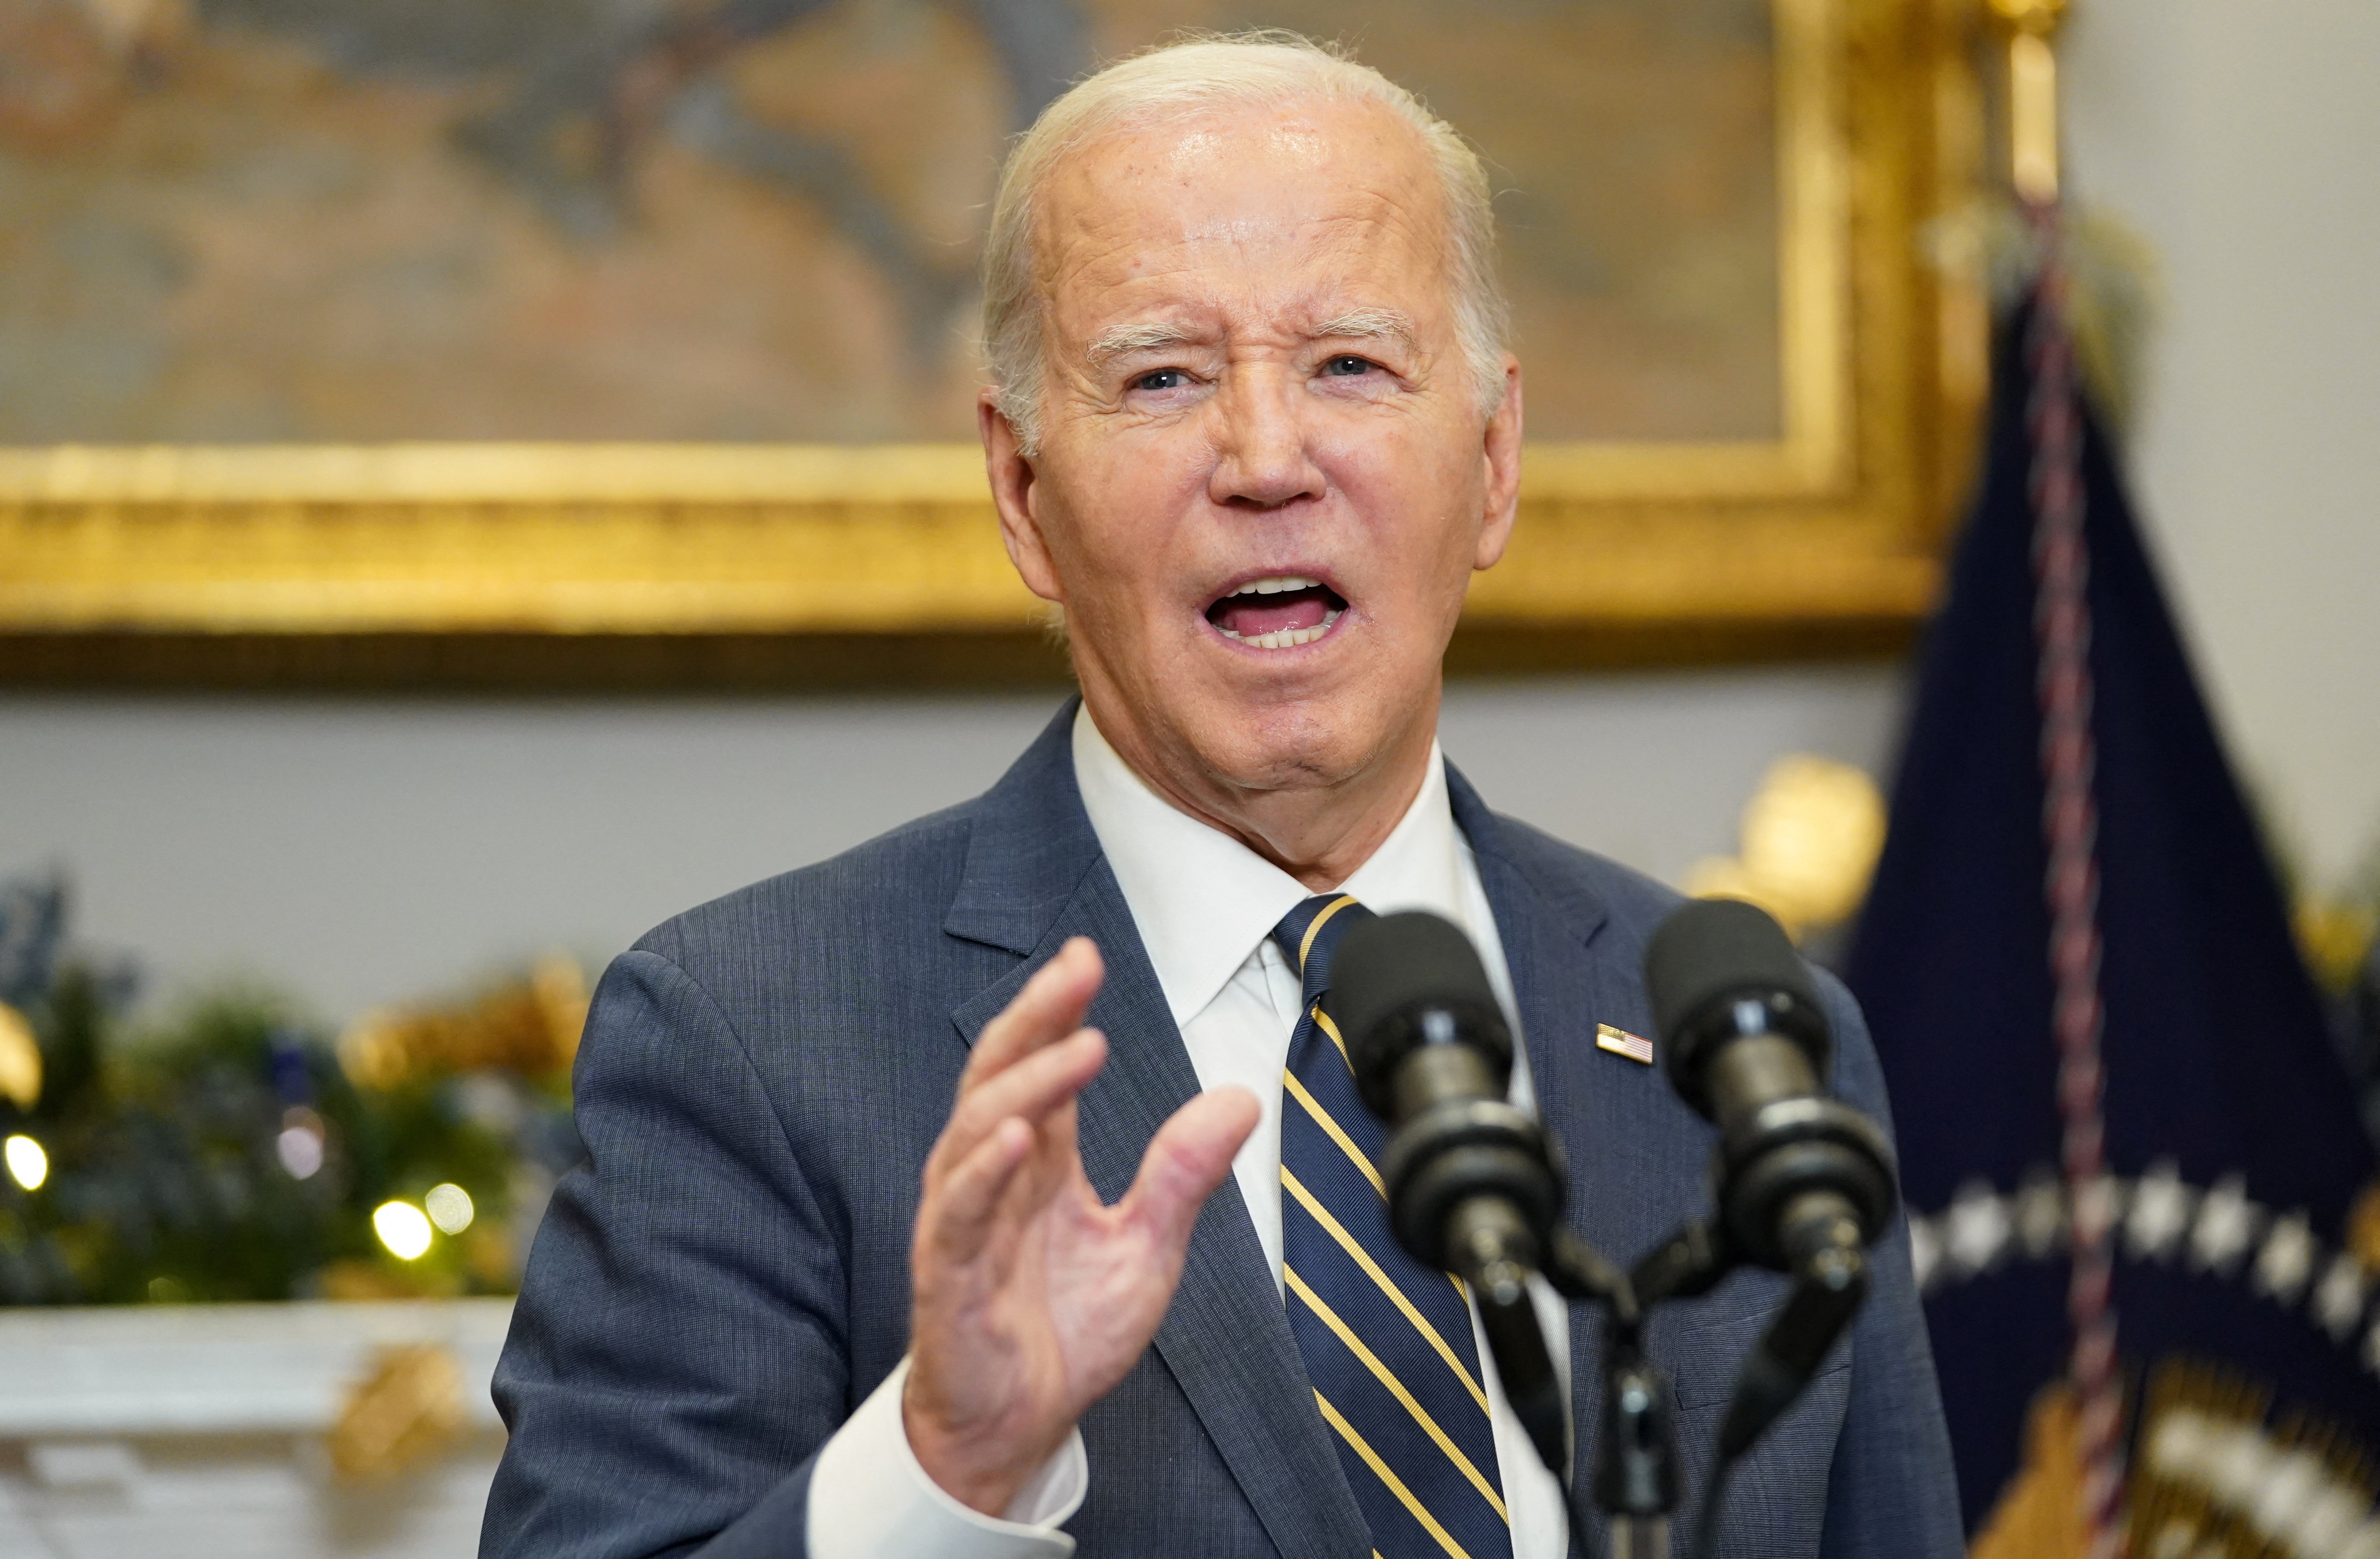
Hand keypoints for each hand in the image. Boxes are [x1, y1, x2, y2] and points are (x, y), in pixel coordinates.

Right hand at [903, 937, 1259, 1515]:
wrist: (1019, 1427)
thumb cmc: (1066, 1333)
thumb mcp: (1146, 1247)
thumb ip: (1184, 1174)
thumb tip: (1239, 1099)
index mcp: (1037, 1164)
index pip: (1039, 1066)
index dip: (1057, 1009)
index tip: (1086, 956)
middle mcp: (991, 1178)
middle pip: (999, 1075)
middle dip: (1036, 1017)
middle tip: (1075, 971)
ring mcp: (963, 1223)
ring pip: (976, 1130)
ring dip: (1026, 1084)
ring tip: (1077, 1046)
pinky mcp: (947, 1278)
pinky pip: (956, 1214)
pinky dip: (983, 1173)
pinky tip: (1016, 1139)